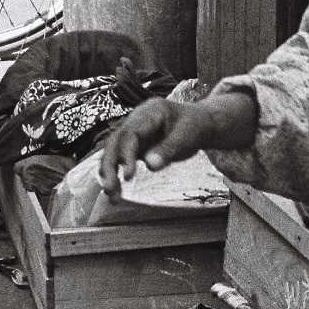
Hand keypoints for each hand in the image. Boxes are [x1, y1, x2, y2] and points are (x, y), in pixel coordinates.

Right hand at [99, 93, 253, 195]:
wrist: (199, 123)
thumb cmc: (195, 127)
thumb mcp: (187, 137)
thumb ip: (169, 150)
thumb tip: (150, 166)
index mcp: (149, 112)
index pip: (130, 133)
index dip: (126, 154)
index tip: (128, 177)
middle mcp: (136, 120)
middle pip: (115, 141)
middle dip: (109, 165)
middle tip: (110, 190)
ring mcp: (133, 132)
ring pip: (113, 151)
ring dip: (110, 172)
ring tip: (112, 196)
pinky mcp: (134, 145)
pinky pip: (120, 158)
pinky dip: (116, 173)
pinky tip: (116, 191)